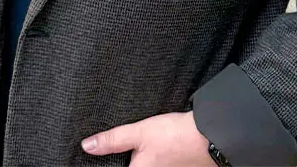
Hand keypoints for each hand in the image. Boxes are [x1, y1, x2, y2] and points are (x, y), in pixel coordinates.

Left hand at [81, 109, 212, 164]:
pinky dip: (151, 159)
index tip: (101, 161)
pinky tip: (153, 150)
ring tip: (142, 148)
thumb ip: (113, 140)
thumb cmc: (174, 135)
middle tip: (127, 151)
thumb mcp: (139, 133)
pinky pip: (157, 166)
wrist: (209, 136)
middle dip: (126, 161)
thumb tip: (87, 146)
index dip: (109, 165)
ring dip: (138, 159)